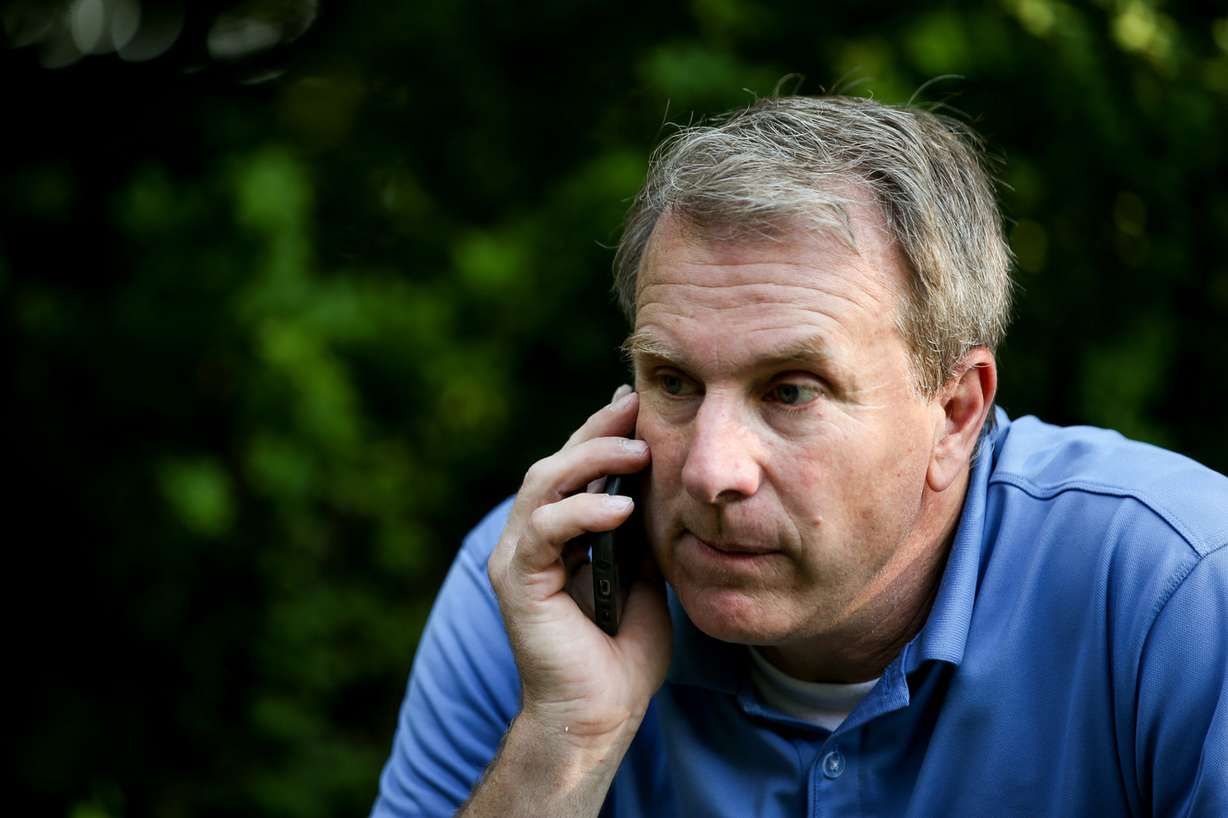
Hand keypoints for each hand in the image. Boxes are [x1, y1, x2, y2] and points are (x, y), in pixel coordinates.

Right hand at [487, 386, 671, 750]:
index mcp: (559, 535)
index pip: (576, 468)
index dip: (606, 433)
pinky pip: (544, 530)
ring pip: (543, 484)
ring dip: (591, 460)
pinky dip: (581, 512)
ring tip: (637, 452)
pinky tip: (622, 508)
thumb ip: (642, 531)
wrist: (600, 714)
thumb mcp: (645, 576)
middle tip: (638, 405)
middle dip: (599, 431)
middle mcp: (530, 538)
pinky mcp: (517, 582)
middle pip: (557, 463)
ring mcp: (519, 558)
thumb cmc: (622, 652)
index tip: (642, 403)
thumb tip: (661, 482)